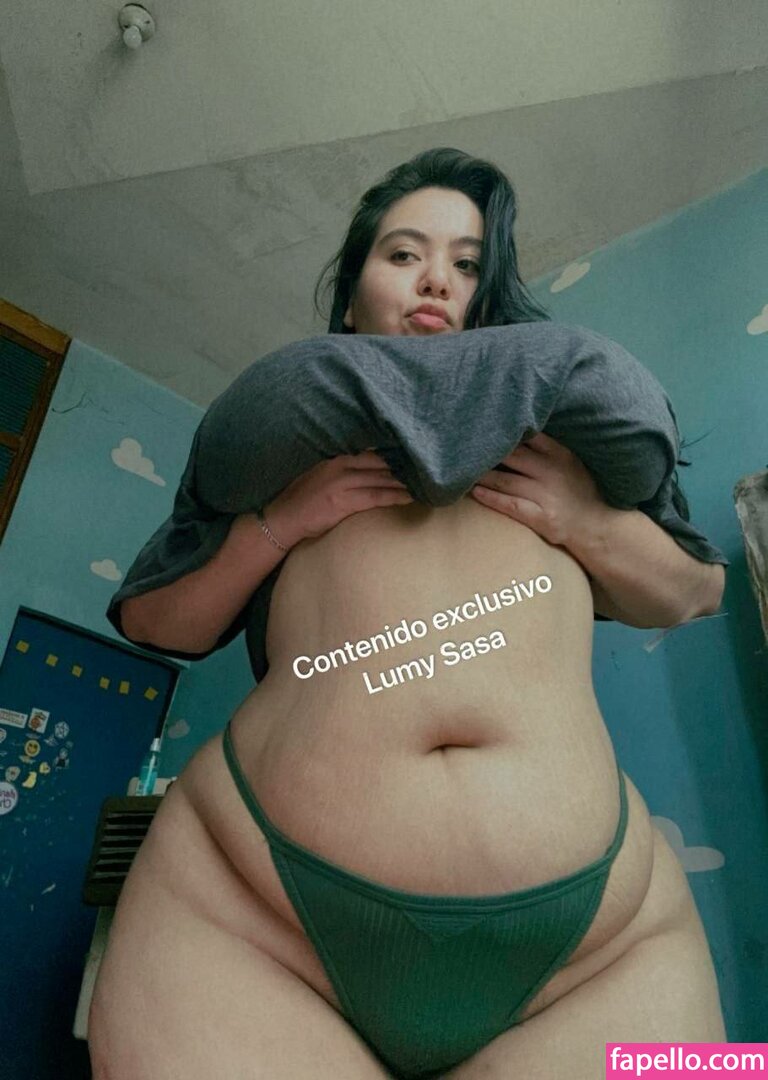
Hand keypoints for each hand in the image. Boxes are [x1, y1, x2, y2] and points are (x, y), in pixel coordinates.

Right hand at [264, 451, 412, 547]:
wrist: (284, 517)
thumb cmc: (303, 498)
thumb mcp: (321, 474)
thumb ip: (342, 468)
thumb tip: (367, 468)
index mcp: (336, 458)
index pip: (372, 454)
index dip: (393, 458)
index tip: (411, 461)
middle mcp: (340, 467)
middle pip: (380, 465)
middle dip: (402, 469)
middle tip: (423, 473)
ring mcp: (342, 484)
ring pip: (381, 480)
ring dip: (403, 483)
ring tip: (422, 485)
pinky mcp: (343, 502)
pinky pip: (375, 498)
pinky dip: (394, 497)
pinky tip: (408, 498)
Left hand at [469, 432, 608, 548]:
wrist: (597, 525)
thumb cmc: (579, 490)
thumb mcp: (570, 461)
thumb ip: (547, 447)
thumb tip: (516, 430)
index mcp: (560, 454)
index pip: (528, 435)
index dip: (505, 431)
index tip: (485, 426)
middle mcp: (552, 472)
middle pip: (511, 456)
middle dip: (487, 452)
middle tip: (464, 448)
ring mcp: (546, 495)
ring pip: (505, 481)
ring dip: (482, 476)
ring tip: (463, 470)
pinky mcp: (541, 517)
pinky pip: (510, 505)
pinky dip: (490, 498)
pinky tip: (475, 492)